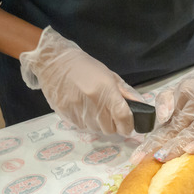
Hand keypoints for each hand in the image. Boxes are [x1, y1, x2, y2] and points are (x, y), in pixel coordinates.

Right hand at [19, 26, 142, 134]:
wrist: (54, 62)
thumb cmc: (85, 66)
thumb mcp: (109, 75)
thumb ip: (125, 91)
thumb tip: (140, 104)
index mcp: (106, 90)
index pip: (122, 117)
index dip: (128, 126)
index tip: (128, 126)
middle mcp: (92, 103)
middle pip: (109, 129)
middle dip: (113, 125)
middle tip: (110, 116)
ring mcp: (77, 111)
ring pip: (95, 130)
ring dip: (99, 124)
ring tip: (94, 110)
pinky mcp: (65, 115)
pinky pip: (82, 127)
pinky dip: (86, 122)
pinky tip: (83, 110)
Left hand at [136, 53, 193, 161]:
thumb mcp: (181, 87)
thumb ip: (165, 100)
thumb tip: (160, 119)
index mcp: (181, 100)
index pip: (164, 125)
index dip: (150, 141)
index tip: (137, 157)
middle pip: (175, 129)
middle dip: (159, 146)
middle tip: (144, 160)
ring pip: (191, 132)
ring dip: (177, 145)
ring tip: (162, 157)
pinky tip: (190, 149)